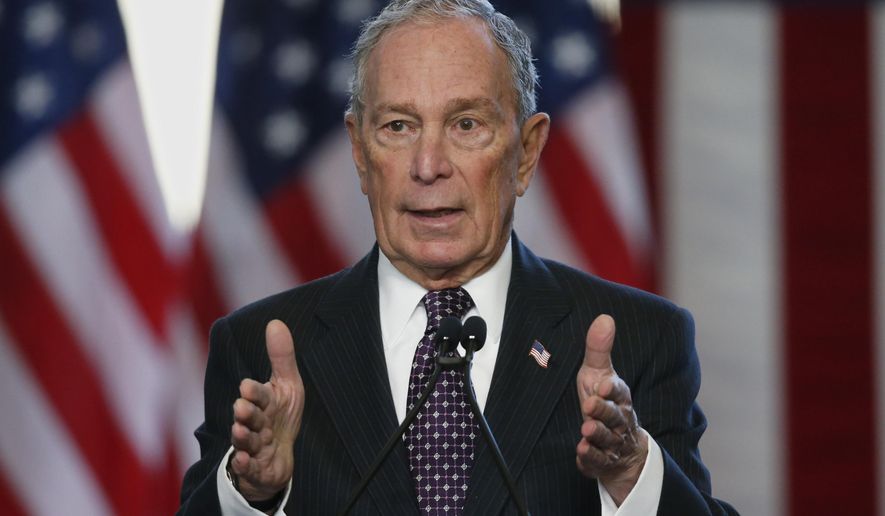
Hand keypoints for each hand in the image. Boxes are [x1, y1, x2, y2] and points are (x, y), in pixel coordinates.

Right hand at [229, 320, 304, 500]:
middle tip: (241, 407)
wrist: (277, 457)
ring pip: (247, 441)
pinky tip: (242, 460)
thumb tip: (275, 322)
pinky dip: (245, 464)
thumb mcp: (287, 386)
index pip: (259, 395)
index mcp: (264, 402)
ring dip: (243, 436)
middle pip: (251, 417)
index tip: (247, 386)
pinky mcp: (256, 468)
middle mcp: (256, 423)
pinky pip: (249, 467)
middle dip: (246, 412)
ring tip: (239, 431)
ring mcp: (254, 446)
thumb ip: (281, 357)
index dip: (254, 391)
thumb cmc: (281, 416)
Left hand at [576, 314, 646, 504]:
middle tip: (589, 406)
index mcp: (619, 398)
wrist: (621, 445)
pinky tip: (581, 452)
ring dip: (597, 435)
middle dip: (603, 412)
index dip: (612, 389)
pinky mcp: (602, 460)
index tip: (602, 385)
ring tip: (586, 430)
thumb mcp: (599, 374)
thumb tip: (604, 317)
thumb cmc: (604, 401)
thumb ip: (598, 349)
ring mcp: (612, 442)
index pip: (620, 392)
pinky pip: (598, 461)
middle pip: (614, 416)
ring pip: (607, 439)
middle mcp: (619, 421)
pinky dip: (591, 457)